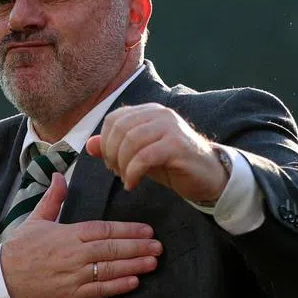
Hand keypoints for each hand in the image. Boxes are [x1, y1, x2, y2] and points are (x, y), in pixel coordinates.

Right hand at [0, 173, 162, 297]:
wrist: (0, 282)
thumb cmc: (18, 251)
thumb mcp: (34, 220)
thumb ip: (52, 199)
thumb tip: (60, 176)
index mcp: (67, 234)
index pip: (103, 229)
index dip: (127, 230)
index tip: (146, 230)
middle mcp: (73, 254)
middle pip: (111, 248)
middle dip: (138, 247)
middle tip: (158, 246)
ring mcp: (73, 276)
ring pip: (110, 269)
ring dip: (134, 265)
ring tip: (152, 262)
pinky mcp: (70, 296)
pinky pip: (99, 291)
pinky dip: (117, 286)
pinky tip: (134, 282)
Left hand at [86, 104, 229, 201]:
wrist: (208, 176)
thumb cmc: (172, 164)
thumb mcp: (138, 155)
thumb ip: (114, 148)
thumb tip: (89, 145)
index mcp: (148, 112)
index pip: (114, 119)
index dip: (106, 142)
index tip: (110, 163)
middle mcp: (159, 114)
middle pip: (120, 128)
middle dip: (111, 154)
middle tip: (116, 173)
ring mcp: (170, 127)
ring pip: (131, 141)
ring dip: (122, 165)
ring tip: (126, 179)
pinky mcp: (177, 145)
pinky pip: (144, 156)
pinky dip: (133, 173)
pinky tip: (133, 185)